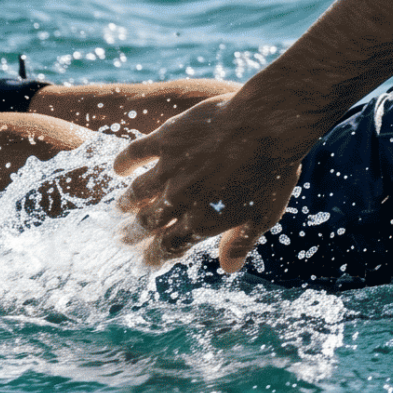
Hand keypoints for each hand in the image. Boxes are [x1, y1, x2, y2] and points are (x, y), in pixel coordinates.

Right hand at [113, 92, 317, 272]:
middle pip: (147, 223)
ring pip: (137, 193)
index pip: (170, 246)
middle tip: (125, 237)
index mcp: (203, 220)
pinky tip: (119, 169)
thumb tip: (229, 268)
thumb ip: (241, 241)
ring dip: (127, 204)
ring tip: (121, 208)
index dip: (156, 256)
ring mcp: (170, 169)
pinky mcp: (166, 140)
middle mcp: (180, 199)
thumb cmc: (273, 170)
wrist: (268, 124)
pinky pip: (134, 154)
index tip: (148, 260)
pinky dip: (123, 163)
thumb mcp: (264, 214)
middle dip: (134, 234)